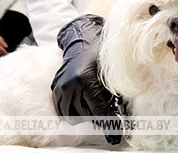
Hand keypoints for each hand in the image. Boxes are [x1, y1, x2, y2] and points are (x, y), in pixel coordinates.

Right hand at [50, 14, 121, 144]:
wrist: (82, 40)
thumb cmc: (101, 54)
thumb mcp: (111, 72)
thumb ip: (114, 93)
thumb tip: (122, 116)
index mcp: (85, 79)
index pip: (99, 110)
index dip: (110, 124)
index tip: (116, 136)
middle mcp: (70, 85)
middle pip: (86, 115)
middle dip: (100, 117)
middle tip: (111, 116)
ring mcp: (60, 87)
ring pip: (74, 115)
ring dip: (86, 115)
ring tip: (96, 106)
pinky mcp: (55, 88)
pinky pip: (63, 110)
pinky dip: (74, 111)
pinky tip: (84, 105)